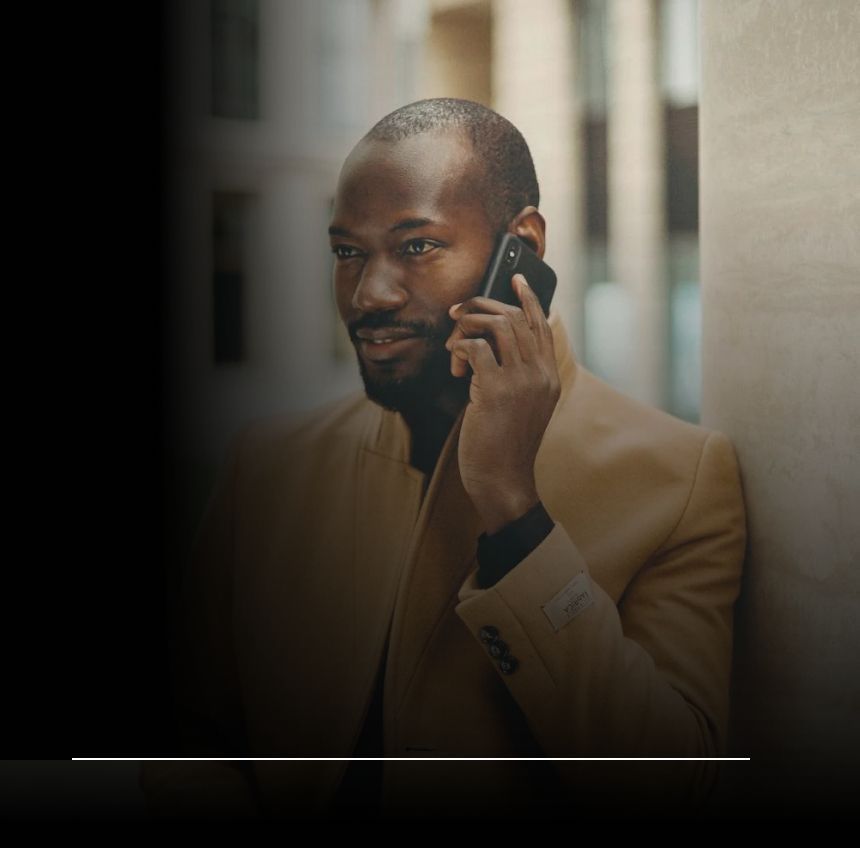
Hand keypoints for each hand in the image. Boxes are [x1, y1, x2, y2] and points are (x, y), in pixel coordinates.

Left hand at [445, 273, 560, 534]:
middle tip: (457, 312)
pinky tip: (454, 366)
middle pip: (517, 317)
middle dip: (482, 306)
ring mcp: (521, 381)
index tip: (516, 278)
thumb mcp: (522, 407)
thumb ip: (518, 376)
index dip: (528, 297)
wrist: (503, 479)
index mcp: (549, 377)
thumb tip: (489, 346)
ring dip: (468, 325)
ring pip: (497, 325)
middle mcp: (540, 374)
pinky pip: (475, 348)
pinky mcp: (496, 391)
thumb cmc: (505, 445)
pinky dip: (459, 349)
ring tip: (452, 342)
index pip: (542, 324)